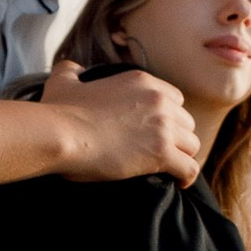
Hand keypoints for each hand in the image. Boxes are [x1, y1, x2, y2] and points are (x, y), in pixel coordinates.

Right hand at [43, 60, 199, 185]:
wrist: (60, 134)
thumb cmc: (59, 111)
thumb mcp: (64, 81)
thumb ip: (71, 70)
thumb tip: (72, 68)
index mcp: (141, 81)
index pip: (174, 98)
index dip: (168, 116)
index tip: (157, 130)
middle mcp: (158, 100)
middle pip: (186, 122)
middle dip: (177, 137)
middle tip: (162, 152)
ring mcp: (162, 126)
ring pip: (192, 145)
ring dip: (182, 156)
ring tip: (169, 168)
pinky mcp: (161, 152)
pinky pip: (189, 168)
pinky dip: (187, 177)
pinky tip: (179, 183)